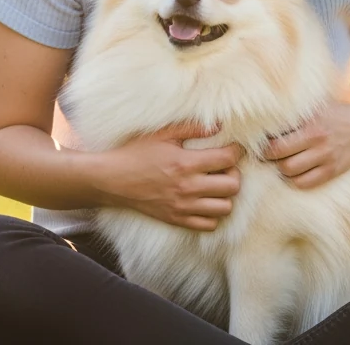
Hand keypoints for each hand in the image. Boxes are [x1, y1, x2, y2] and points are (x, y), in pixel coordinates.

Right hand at [98, 121, 243, 230]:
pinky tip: (205, 201)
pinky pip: (209, 225)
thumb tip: (219, 124)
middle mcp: (187, 188)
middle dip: (234, 174)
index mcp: (185, 163)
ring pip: (225, 208)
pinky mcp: (177, 220)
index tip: (233, 148)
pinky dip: (213, 214)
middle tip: (224, 167)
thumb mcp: (162, 134)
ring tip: (215, 185)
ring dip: (225, 195)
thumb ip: (192, 128)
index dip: (236, 151)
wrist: (112, 180)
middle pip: (233, 186)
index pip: (228, 159)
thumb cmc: (136, 153)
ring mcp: (183, 207)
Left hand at [264, 103, 349, 188]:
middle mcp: (317, 137)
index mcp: (309, 120)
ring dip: (280, 168)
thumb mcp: (316, 108)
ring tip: (280, 162)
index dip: (262, 141)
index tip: (258, 141)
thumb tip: (262, 116)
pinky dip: (294, 180)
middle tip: (265, 154)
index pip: (276, 134)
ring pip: (289, 170)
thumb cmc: (333, 116)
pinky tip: (294, 172)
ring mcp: (325, 156)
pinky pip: (304, 183)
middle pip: (278, 154)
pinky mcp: (332, 171)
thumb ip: (294, 112)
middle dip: (267, 156)